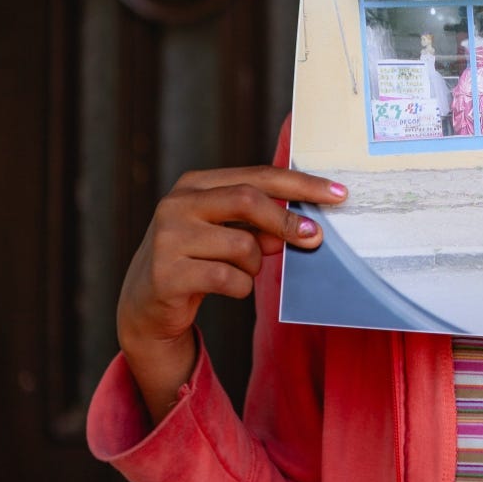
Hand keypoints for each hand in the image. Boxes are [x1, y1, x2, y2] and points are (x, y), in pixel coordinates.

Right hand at [115, 167, 340, 424]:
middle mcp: (177, 204)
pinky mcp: (168, 273)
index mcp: (194, 185)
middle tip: (313, 239)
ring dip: (255, 265)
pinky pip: (229, 279)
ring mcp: (169, 237)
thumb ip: (259, 225)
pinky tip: (227, 288)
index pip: (257, 176)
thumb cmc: (195, 261)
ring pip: (243, 246)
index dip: (300, 184)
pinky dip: (240, 287)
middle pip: (249, 200)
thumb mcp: (226, 236)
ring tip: (239, 272)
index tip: (337, 194)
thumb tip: (306, 227)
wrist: (145, 304)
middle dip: (287, 221)